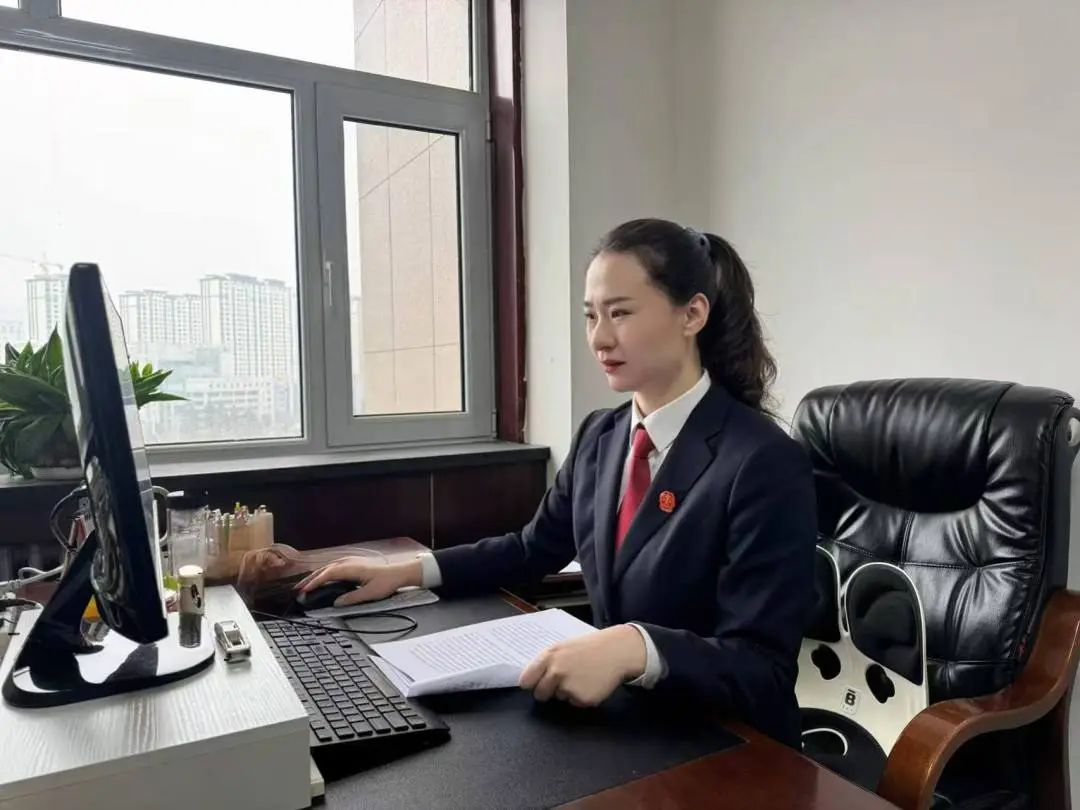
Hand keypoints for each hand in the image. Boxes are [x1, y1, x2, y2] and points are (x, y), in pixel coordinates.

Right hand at [294, 556, 422, 605]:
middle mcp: (349, 562)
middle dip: (310, 579)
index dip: (314, 582)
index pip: (327, 574)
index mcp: (351, 568)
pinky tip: (321, 579)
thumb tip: (336, 603)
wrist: (399, 573)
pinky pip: (333, 567)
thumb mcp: (370, 593)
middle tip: (298, 590)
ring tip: (305, 586)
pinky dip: (323, 573)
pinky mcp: (353, 564)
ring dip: (315, 576)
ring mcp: (350, 562)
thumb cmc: (386, 581)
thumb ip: (352, 598)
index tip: (304, 590)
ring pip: (328, 567)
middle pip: (324, 569)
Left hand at [518, 625, 646, 707]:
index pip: (526, 680)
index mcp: (548, 656)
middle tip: (563, 681)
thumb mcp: (564, 647)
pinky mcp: (582, 698)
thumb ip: (547, 662)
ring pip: (559, 698)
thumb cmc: (589, 648)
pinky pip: (575, 703)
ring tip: (583, 676)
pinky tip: (591, 683)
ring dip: (567, 692)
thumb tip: (532, 679)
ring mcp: (568, 686)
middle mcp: (555, 672)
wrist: (616, 651)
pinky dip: (582, 696)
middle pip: (540, 694)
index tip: (535, 685)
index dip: (531, 684)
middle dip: (548, 692)